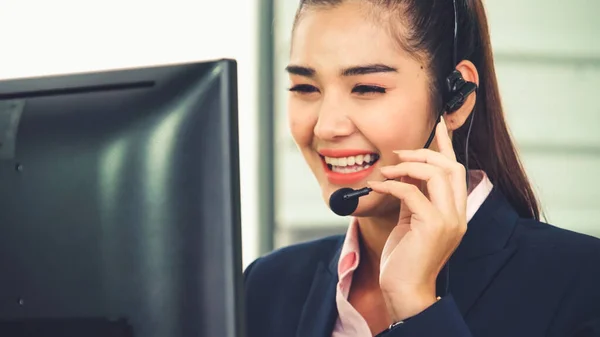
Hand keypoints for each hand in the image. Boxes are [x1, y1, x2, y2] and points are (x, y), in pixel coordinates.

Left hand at [367, 117, 467, 321]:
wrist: (404, 290)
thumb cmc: (404, 258)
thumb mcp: (411, 221)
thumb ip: (414, 198)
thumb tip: (405, 173)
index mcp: (455, 211)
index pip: (456, 170)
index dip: (447, 145)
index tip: (439, 124)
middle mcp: (458, 214)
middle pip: (450, 167)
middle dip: (425, 153)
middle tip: (399, 152)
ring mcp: (449, 220)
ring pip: (438, 174)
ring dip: (408, 166)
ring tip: (386, 169)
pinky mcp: (433, 226)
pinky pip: (412, 192)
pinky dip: (393, 184)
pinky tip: (377, 185)